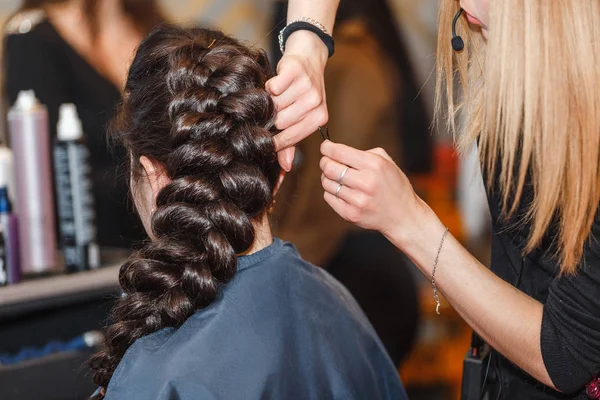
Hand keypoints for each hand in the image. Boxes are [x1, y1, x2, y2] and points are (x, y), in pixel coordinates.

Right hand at [267, 31, 328, 170]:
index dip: (275, 140)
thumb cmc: (302, 92)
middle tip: (272, 111)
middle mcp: (315, 103)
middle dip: (272, 118)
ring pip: (275, 104)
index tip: (265, 139)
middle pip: (280, 121)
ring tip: (275, 96)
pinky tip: (276, 84)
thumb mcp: (301, 117)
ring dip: (270, 101)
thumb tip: (285, 167)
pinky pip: (273, 87)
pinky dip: (269, 86)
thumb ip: (291, 143)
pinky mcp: (295, 71)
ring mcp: (307, 86)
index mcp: (319, 118)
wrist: (309, 58)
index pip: (290, 137)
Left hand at [320, 141, 425, 241]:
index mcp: (374, 165)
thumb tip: (337, 151)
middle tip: (327, 162)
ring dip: (328, 178)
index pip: (340, 152)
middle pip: (329, 167)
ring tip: (338, 178)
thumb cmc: (394, 186)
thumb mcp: (387, 162)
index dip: (327, 147)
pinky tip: (342, 191)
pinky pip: (328, 197)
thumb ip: (364, 153)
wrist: (403, 216)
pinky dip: (331, 191)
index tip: (325, 147)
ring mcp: (357, 200)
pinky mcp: (351, 214)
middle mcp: (365, 182)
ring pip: (327, 183)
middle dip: (324, 162)